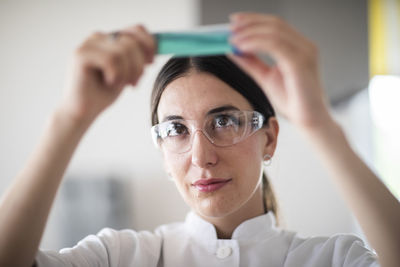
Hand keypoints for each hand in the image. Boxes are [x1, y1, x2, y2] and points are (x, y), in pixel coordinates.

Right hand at [60, 25, 154, 122]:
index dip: (149, 44)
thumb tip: (159, 45)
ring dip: (127, 73)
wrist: (83, 112)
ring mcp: (88, 45)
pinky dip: (116, 75)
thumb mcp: (127, 72)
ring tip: (119, 84)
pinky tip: (108, 83)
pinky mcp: (81, 55)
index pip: (137, 30)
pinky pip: (111, 59)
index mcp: (110, 40)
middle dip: (138, 65)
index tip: (151, 62)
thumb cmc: (104, 93)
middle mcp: (98, 38)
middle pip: (132, 41)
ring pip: (123, 51)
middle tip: (133, 82)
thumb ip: (139, 57)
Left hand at [229, 13, 332, 129]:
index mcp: (299, 47)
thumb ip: (251, 62)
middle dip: (249, 23)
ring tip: (232, 39)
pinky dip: (256, 43)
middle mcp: (304, 46)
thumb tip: (232, 50)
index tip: (234, 22)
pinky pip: (275, 45)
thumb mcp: (265, 77)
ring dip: (250, 33)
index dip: (254, 20)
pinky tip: (242, 47)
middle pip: (275, 24)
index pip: (276, 25)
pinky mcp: (300, 63)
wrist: (309, 120)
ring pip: (274, 32)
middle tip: (230, 28)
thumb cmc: (293, 100)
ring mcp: (305, 52)